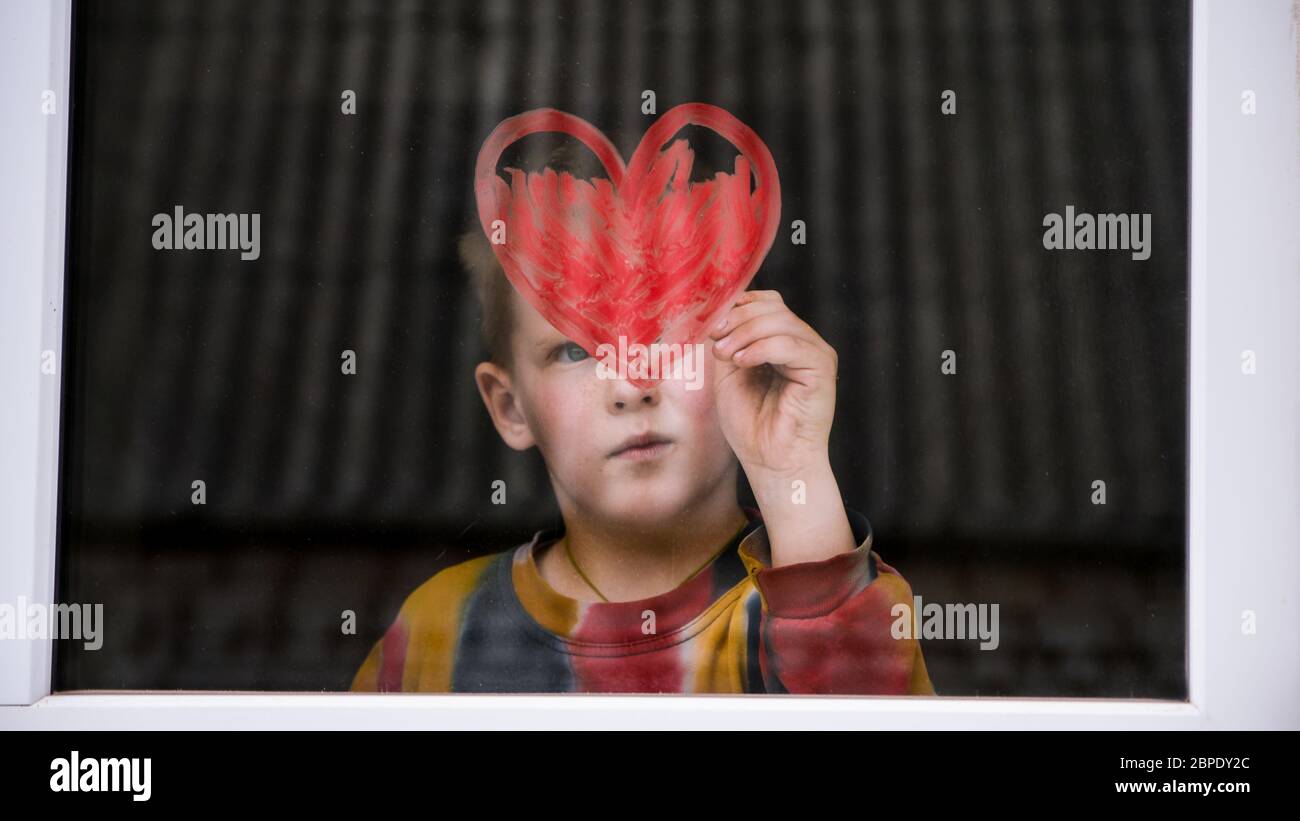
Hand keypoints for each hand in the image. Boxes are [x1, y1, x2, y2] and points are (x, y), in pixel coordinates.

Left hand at [708, 289, 838, 485]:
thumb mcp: (730, 374)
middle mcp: (803, 344)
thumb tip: (722, 313)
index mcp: (784, 342)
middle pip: (773, 308)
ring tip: (725, 356)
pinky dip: (760, 348)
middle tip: (716, 341)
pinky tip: (741, 362)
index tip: (713, 327)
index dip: (740, 306)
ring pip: (780, 322)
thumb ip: (730, 342)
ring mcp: (815, 354)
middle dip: (738, 320)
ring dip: (744, 334)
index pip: (768, 303)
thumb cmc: (751, 424)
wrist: (771, 462)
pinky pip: (790, 344)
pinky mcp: (821, 369)